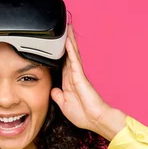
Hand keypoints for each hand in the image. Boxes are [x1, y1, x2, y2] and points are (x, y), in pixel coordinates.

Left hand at [50, 24, 125, 139]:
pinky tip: (67, 41)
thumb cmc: (83, 115)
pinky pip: (74, 61)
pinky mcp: (80, 76)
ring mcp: (77, 75)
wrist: (94, 120)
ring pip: (72, 55)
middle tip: (64, 29)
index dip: (60, 54)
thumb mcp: (64, 105)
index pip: (63, 65)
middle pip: (68, 56)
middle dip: (66, 43)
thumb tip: (53, 90)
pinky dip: (70, 51)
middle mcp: (73, 77)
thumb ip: (58, 96)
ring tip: (67, 29)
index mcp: (69, 83)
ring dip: (69, 42)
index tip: (56, 44)